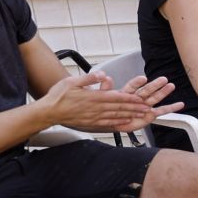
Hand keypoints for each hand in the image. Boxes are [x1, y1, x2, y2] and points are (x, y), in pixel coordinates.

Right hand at [38, 72, 177, 130]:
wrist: (48, 112)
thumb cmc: (59, 96)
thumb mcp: (72, 82)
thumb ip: (89, 78)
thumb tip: (102, 73)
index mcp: (93, 97)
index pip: (116, 97)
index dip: (130, 99)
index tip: (141, 99)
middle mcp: (96, 108)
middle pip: (119, 108)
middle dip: (135, 108)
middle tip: (148, 108)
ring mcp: (94, 117)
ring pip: (116, 116)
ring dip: (130, 116)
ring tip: (142, 116)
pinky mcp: (91, 123)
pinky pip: (108, 124)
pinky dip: (119, 124)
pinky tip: (126, 123)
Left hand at [108, 74, 183, 130]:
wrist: (113, 121)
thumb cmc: (109, 108)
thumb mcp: (104, 98)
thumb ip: (105, 89)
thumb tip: (105, 78)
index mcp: (126, 93)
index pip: (132, 86)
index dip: (137, 83)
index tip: (143, 78)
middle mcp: (138, 98)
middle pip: (147, 90)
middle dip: (155, 85)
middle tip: (163, 79)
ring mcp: (145, 105)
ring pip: (155, 98)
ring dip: (164, 92)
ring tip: (171, 86)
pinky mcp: (150, 114)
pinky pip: (162, 111)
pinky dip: (171, 108)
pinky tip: (180, 104)